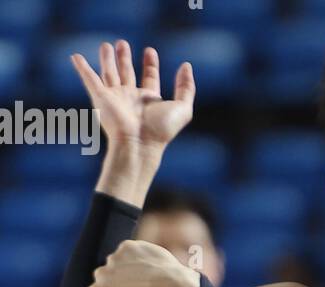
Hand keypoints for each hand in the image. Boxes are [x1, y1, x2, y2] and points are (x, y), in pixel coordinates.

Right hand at [71, 41, 193, 155]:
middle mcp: (132, 98)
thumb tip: (186, 66)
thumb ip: (187, 88)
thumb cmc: (162, 130)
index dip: (151, 64)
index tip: (150, 51)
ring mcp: (115, 98)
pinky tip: (76, 57)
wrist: (139, 144)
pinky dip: (82, 68)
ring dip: (107, 59)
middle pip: (127, 73)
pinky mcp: (100, 98)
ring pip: (109, 73)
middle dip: (125, 58)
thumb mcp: (183, 108)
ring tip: (107, 45)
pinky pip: (89, 79)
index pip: (150, 78)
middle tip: (122, 43)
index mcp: (150, 100)